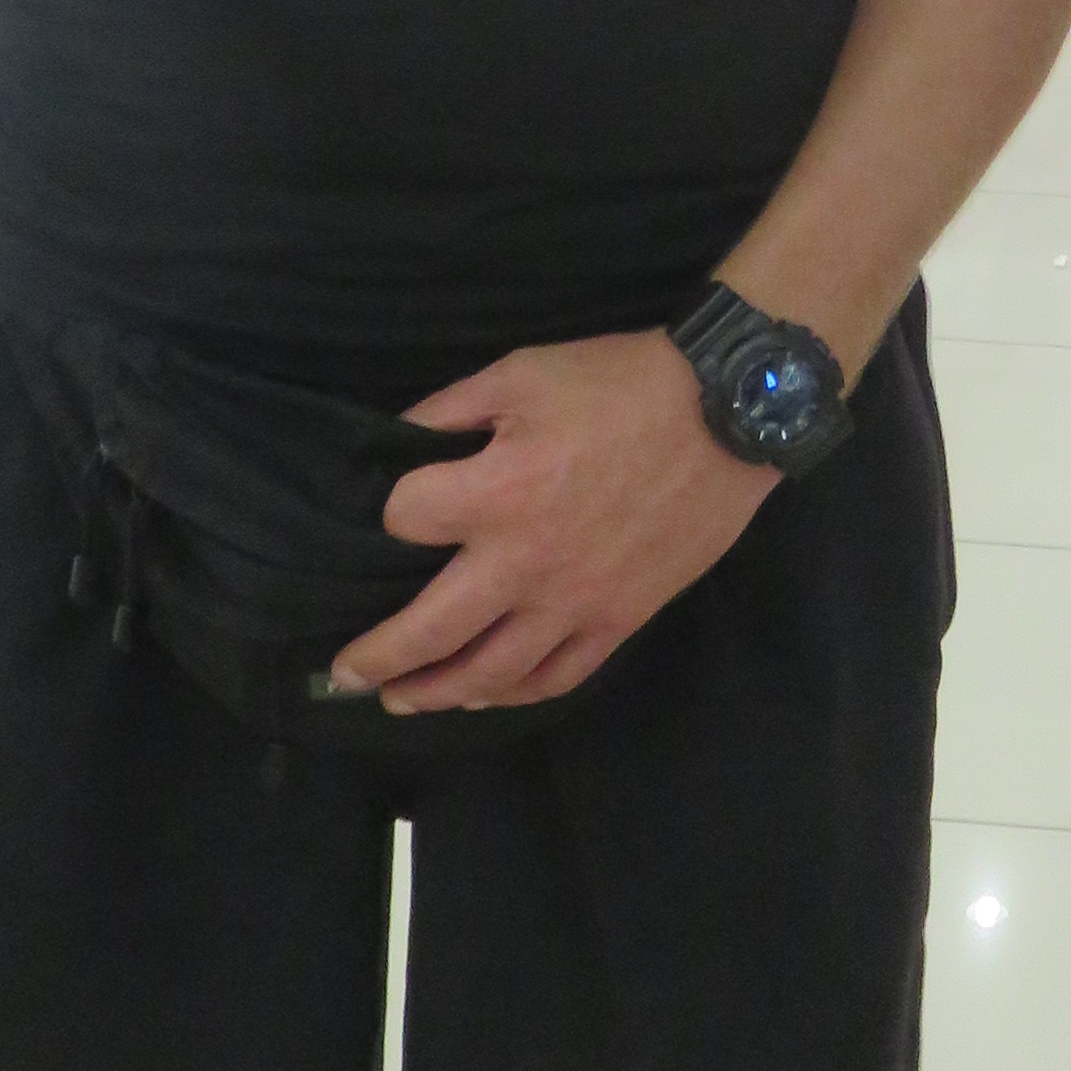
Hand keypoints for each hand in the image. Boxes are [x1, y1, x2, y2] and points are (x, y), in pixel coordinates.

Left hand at [325, 327, 771, 710]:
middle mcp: (525, 562)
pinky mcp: (619, 619)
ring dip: (435, 691)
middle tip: (342, 674)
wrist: (728, 413)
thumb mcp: (521, 371)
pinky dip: (514, 694)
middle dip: (376, 656)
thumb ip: (450, 408)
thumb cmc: (620, 384)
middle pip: (429, 629)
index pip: (405, 519)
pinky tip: (487, 695)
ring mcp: (574, 601)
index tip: (405, 502)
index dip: (396, 509)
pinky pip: (557, 676)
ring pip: (490, 673)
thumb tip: (398, 440)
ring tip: (401, 698)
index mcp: (496, 492)